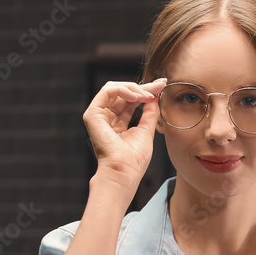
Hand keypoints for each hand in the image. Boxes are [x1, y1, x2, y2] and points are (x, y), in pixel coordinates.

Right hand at [83, 78, 166, 194]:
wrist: (124, 170)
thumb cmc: (134, 158)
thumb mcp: (146, 130)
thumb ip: (150, 112)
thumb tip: (155, 95)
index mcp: (119, 122)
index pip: (132, 101)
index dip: (147, 91)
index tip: (163, 85)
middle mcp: (108, 117)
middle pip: (124, 93)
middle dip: (144, 87)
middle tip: (160, 84)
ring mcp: (99, 115)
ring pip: (115, 88)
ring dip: (135, 88)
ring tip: (148, 95)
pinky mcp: (93, 114)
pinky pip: (107, 91)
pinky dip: (124, 90)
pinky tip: (137, 96)